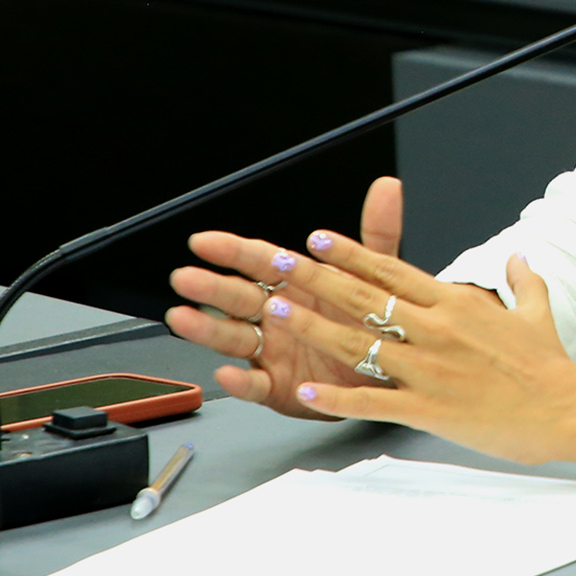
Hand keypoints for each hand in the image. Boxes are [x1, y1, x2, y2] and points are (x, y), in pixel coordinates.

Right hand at [165, 175, 409, 419]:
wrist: (391, 369)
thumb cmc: (374, 321)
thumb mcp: (379, 275)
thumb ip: (377, 233)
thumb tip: (388, 188)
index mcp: (297, 285)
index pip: (260, 261)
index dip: (232, 250)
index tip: (204, 240)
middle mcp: (279, 316)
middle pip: (239, 298)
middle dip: (210, 287)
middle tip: (185, 277)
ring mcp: (275, 352)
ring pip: (235, 338)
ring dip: (208, 329)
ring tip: (183, 318)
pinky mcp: (281, 387)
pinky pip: (257, 385)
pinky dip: (241, 381)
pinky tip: (227, 373)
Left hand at [180, 218, 575, 465]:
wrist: (565, 407)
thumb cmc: (550, 365)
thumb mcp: (537, 312)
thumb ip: (524, 280)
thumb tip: (519, 255)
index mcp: (457, 302)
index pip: (393, 269)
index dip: (352, 254)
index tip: (319, 239)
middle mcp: (437, 328)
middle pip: (365, 296)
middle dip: (316, 277)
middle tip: (277, 262)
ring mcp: (429, 368)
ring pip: (359, 342)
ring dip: (314, 327)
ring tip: (277, 313)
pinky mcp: (427, 407)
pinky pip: (372, 401)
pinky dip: (335, 399)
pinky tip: (305, 394)